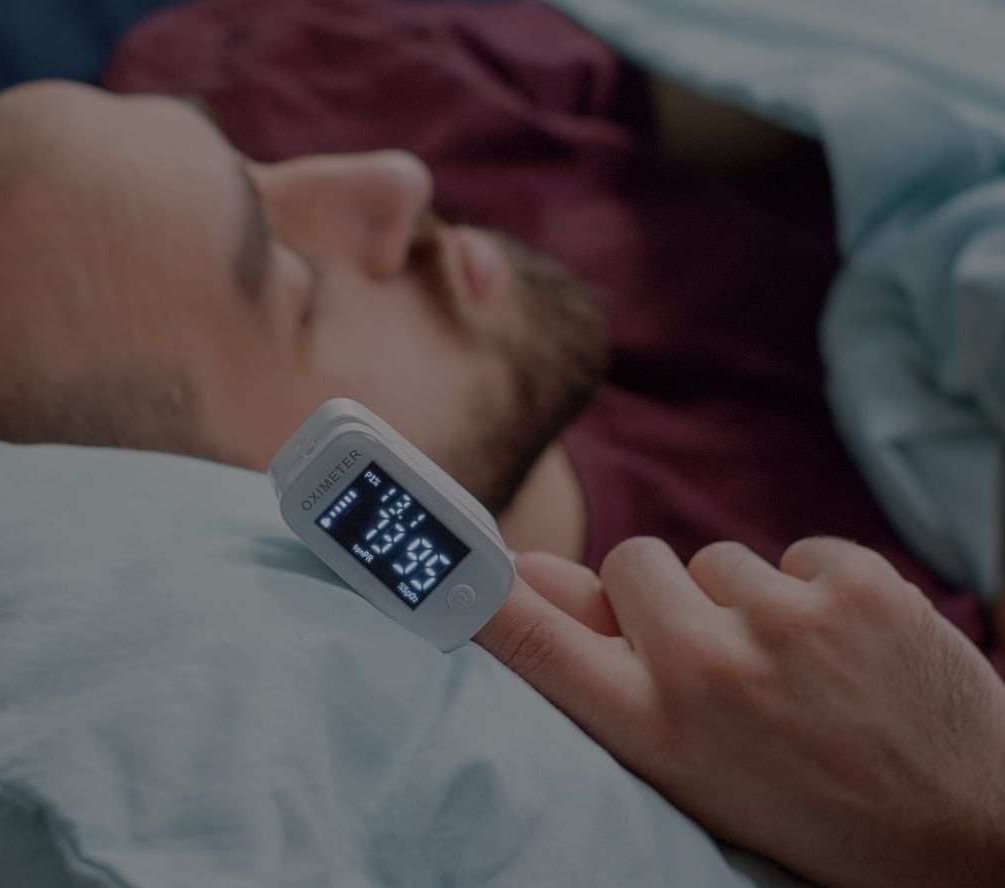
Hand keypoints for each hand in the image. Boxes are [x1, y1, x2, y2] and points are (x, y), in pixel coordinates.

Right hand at [474, 539, 1004, 886]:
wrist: (970, 838)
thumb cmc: (810, 806)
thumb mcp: (687, 764)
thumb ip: (602, 665)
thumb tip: (525, 575)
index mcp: (656, 734)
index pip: (535, 639)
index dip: (479, 587)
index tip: (436, 556)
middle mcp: (706, 672)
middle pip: (630, 561)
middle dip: (661, 595)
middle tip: (714, 653)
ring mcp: (786, 622)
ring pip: (718, 557)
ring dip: (746, 600)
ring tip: (795, 669)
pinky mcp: (858, 586)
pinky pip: (797, 549)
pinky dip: (815, 588)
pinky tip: (847, 649)